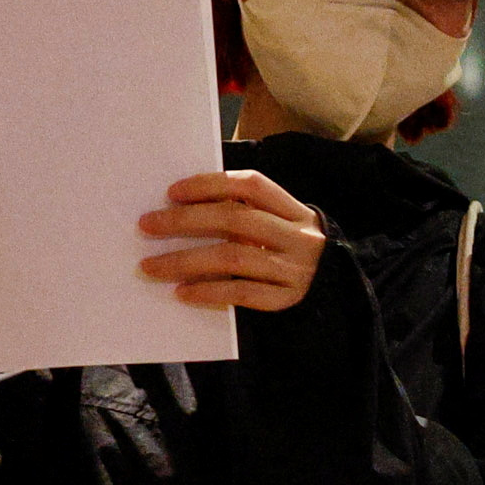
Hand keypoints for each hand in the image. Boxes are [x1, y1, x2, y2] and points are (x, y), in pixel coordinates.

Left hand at [140, 165, 322, 314]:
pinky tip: (182, 292)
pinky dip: (209, 292)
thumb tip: (182, 206)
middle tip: (148, 225)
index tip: (172, 192)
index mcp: (294, 210)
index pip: (250, 186)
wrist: (337, 287)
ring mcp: (294, 269)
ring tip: (152, 265)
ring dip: (186, 261)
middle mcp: (296, 237)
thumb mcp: (280, 222)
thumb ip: (245, 210)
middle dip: (185, 221)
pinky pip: (242, 294)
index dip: (210, 185)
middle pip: (235, 220)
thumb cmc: (292, 249)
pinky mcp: (287, 299)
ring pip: (233, 258)